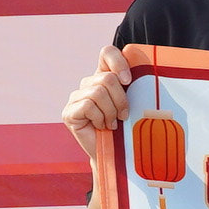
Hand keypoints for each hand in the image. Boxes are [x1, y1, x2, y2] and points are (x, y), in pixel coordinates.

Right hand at [60, 42, 128, 158]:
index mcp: (104, 76)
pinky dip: (100, 118)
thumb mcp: (136, 102)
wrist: (117, 156)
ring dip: (111, 111)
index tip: (128, 81)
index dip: (118, 62)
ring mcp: (75, 97)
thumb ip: (136, 83)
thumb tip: (140, 58)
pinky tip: (102, 127)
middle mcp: (87, 84)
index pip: (106, 52)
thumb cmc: (128, 128)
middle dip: (120, 99)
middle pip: (107, 78)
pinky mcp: (68, 112)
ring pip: (98, 92)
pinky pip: (88, 105)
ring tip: (112, 123)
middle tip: (123, 115)